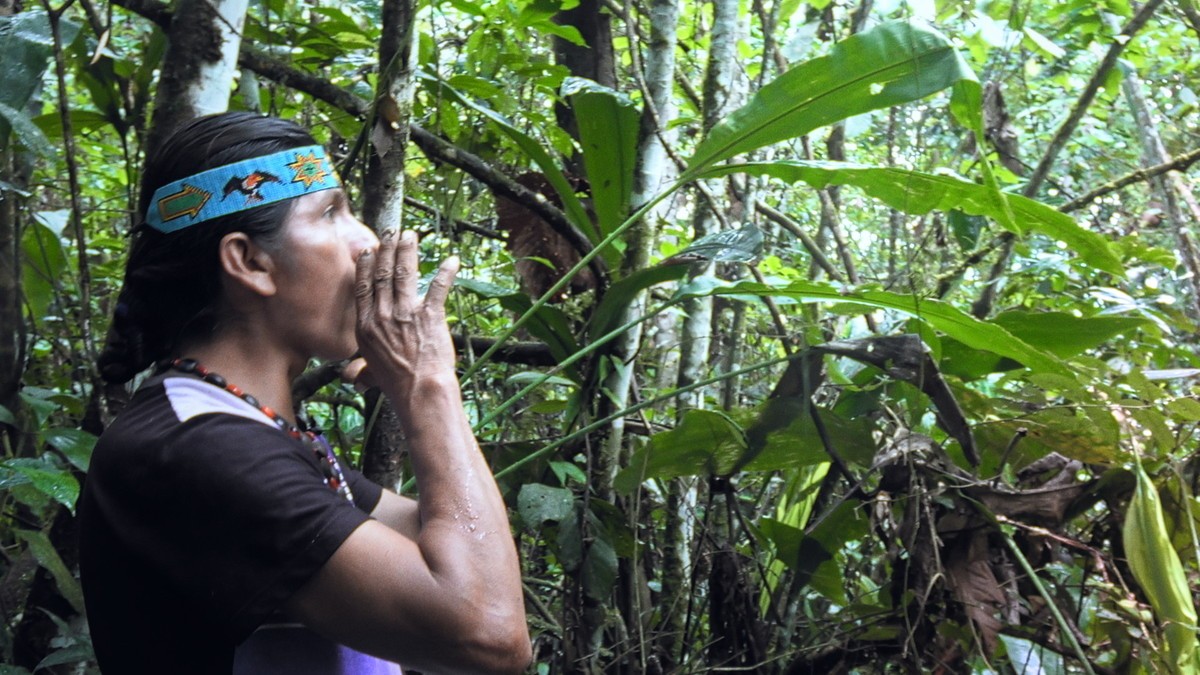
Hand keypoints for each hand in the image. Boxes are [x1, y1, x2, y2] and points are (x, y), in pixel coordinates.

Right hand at [353, 230, 459, 396]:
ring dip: (408, 251)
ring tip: (411, 235)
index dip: (366, 265)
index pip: (363, 287)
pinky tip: (453, 260)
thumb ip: (360, 371)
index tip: (368, 250)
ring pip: (404, 273)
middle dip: (387, 249)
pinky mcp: (431, 315)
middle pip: (383, 274)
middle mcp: (383, 315)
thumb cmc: (396, 386)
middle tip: (391, 231)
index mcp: (365, 327)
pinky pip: (439, 287)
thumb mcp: (371, 376)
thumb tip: (351, 376)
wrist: (419, 391)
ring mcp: (406, 313)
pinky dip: (447, 272)